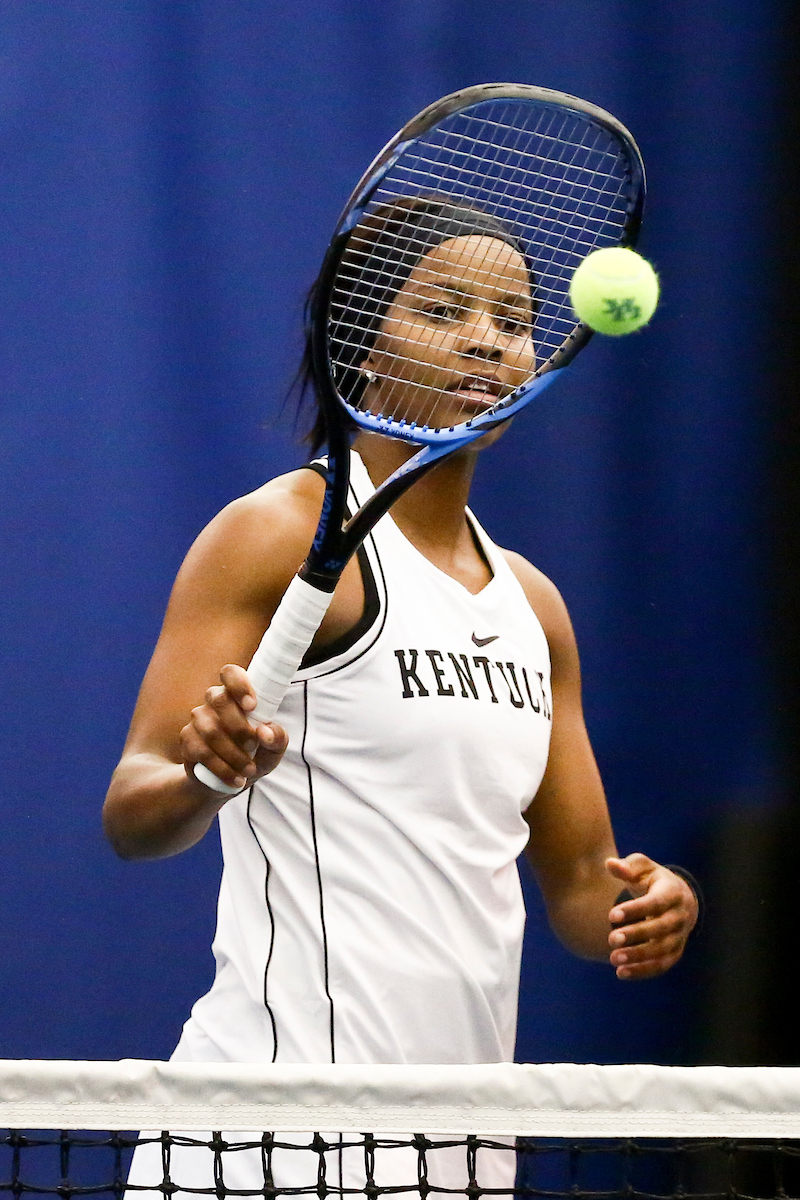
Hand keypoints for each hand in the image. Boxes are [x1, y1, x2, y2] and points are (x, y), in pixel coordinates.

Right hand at [180, 664, 287, 791]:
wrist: (225, 781)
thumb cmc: (254, 756)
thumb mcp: (273, 750)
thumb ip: (277, 738)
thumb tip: (265, 733)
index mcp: (237, 695)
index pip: (230, 673)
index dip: (239, 684)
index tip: (252, 706)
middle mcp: (214, 702)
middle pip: (218, 699)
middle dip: (239, 726)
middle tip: (253, 745)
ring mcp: (198, 720)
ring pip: (210, 729)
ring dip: (233, 754)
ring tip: (248, 770)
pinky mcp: (187, 741)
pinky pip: (201, 751)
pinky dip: (222, 769)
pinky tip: (236, 780)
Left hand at [605, 853, 698, 980]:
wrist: (680, 898)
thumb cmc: (653, 880)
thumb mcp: (643, 867)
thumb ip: (627, 866)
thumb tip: (610, 864)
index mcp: (672, 892)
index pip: (655, 903)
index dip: (635, 910)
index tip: (611, 915)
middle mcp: (679, 916)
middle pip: (660, 929)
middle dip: (636, 935)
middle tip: (611, 939)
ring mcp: (680, 936)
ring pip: (662, 950)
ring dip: (638, 957)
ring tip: (614, 959)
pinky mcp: (675, 952)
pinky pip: (662, 965)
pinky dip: (643, 971)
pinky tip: (621, 973)